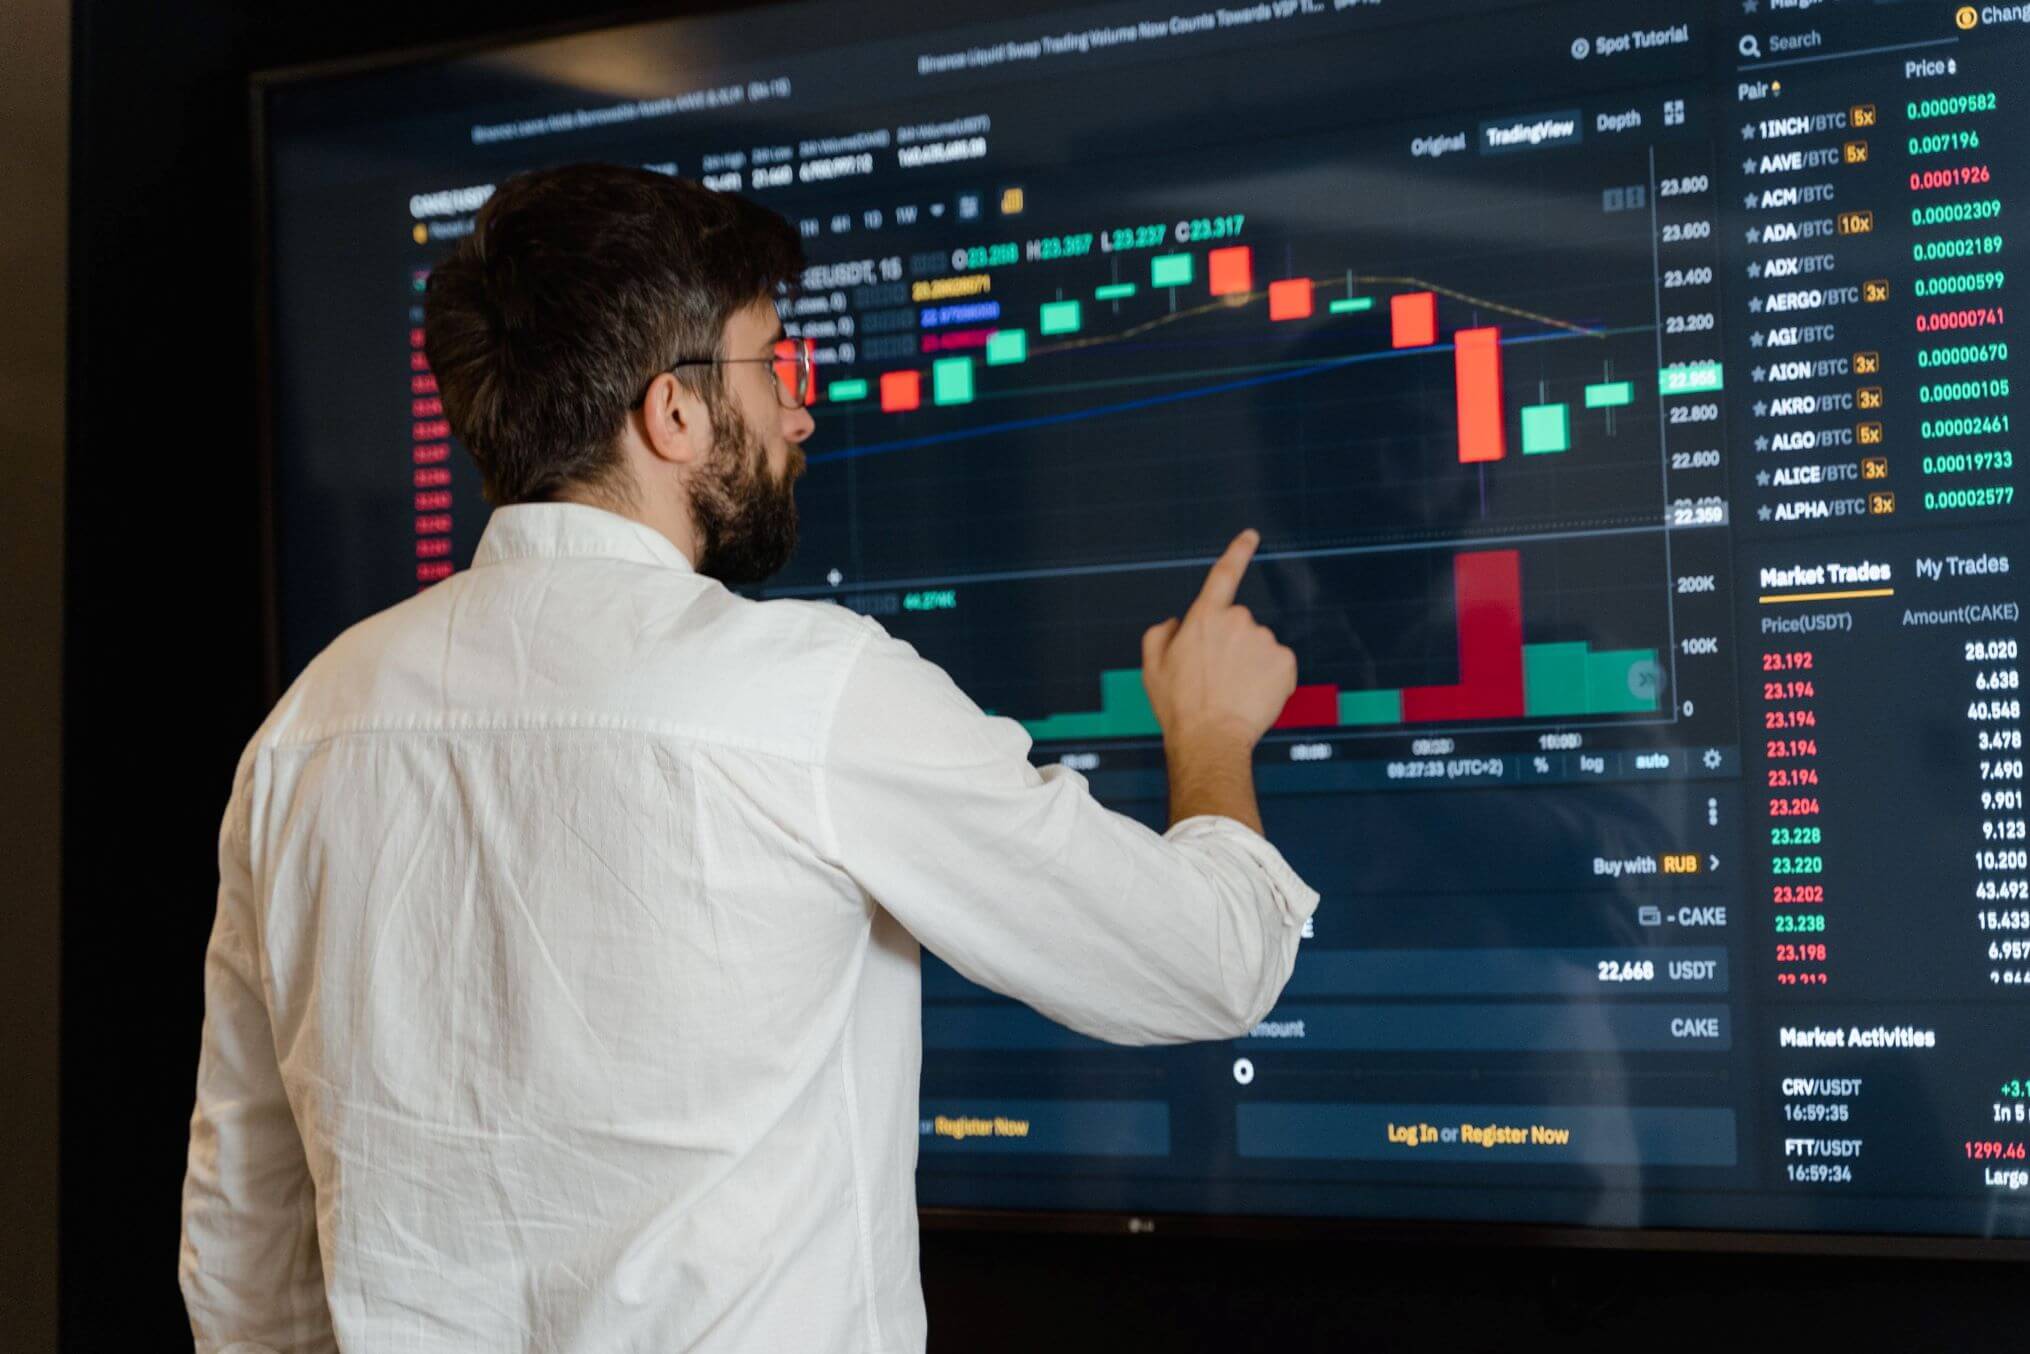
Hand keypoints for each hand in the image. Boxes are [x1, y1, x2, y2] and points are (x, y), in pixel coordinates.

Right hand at [1141, 529, 1297, 754]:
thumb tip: (1175, 623)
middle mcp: (1238, 621)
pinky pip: (1278, 667)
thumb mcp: (1151, 668)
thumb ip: (1159, 635)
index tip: (1251, 536)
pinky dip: (1270, 681)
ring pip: (1260, 648)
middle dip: (1232, 646)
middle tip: (1216, 678)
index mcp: (1204, 617)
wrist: (1211, 739)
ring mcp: (1264, 641)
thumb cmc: (1178, 706)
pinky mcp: (1285, 663)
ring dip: (1250, 665)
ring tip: (1233, 694)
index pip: (1223, 575)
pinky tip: (1253, 699)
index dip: (1238, 552)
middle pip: (1240, 626)